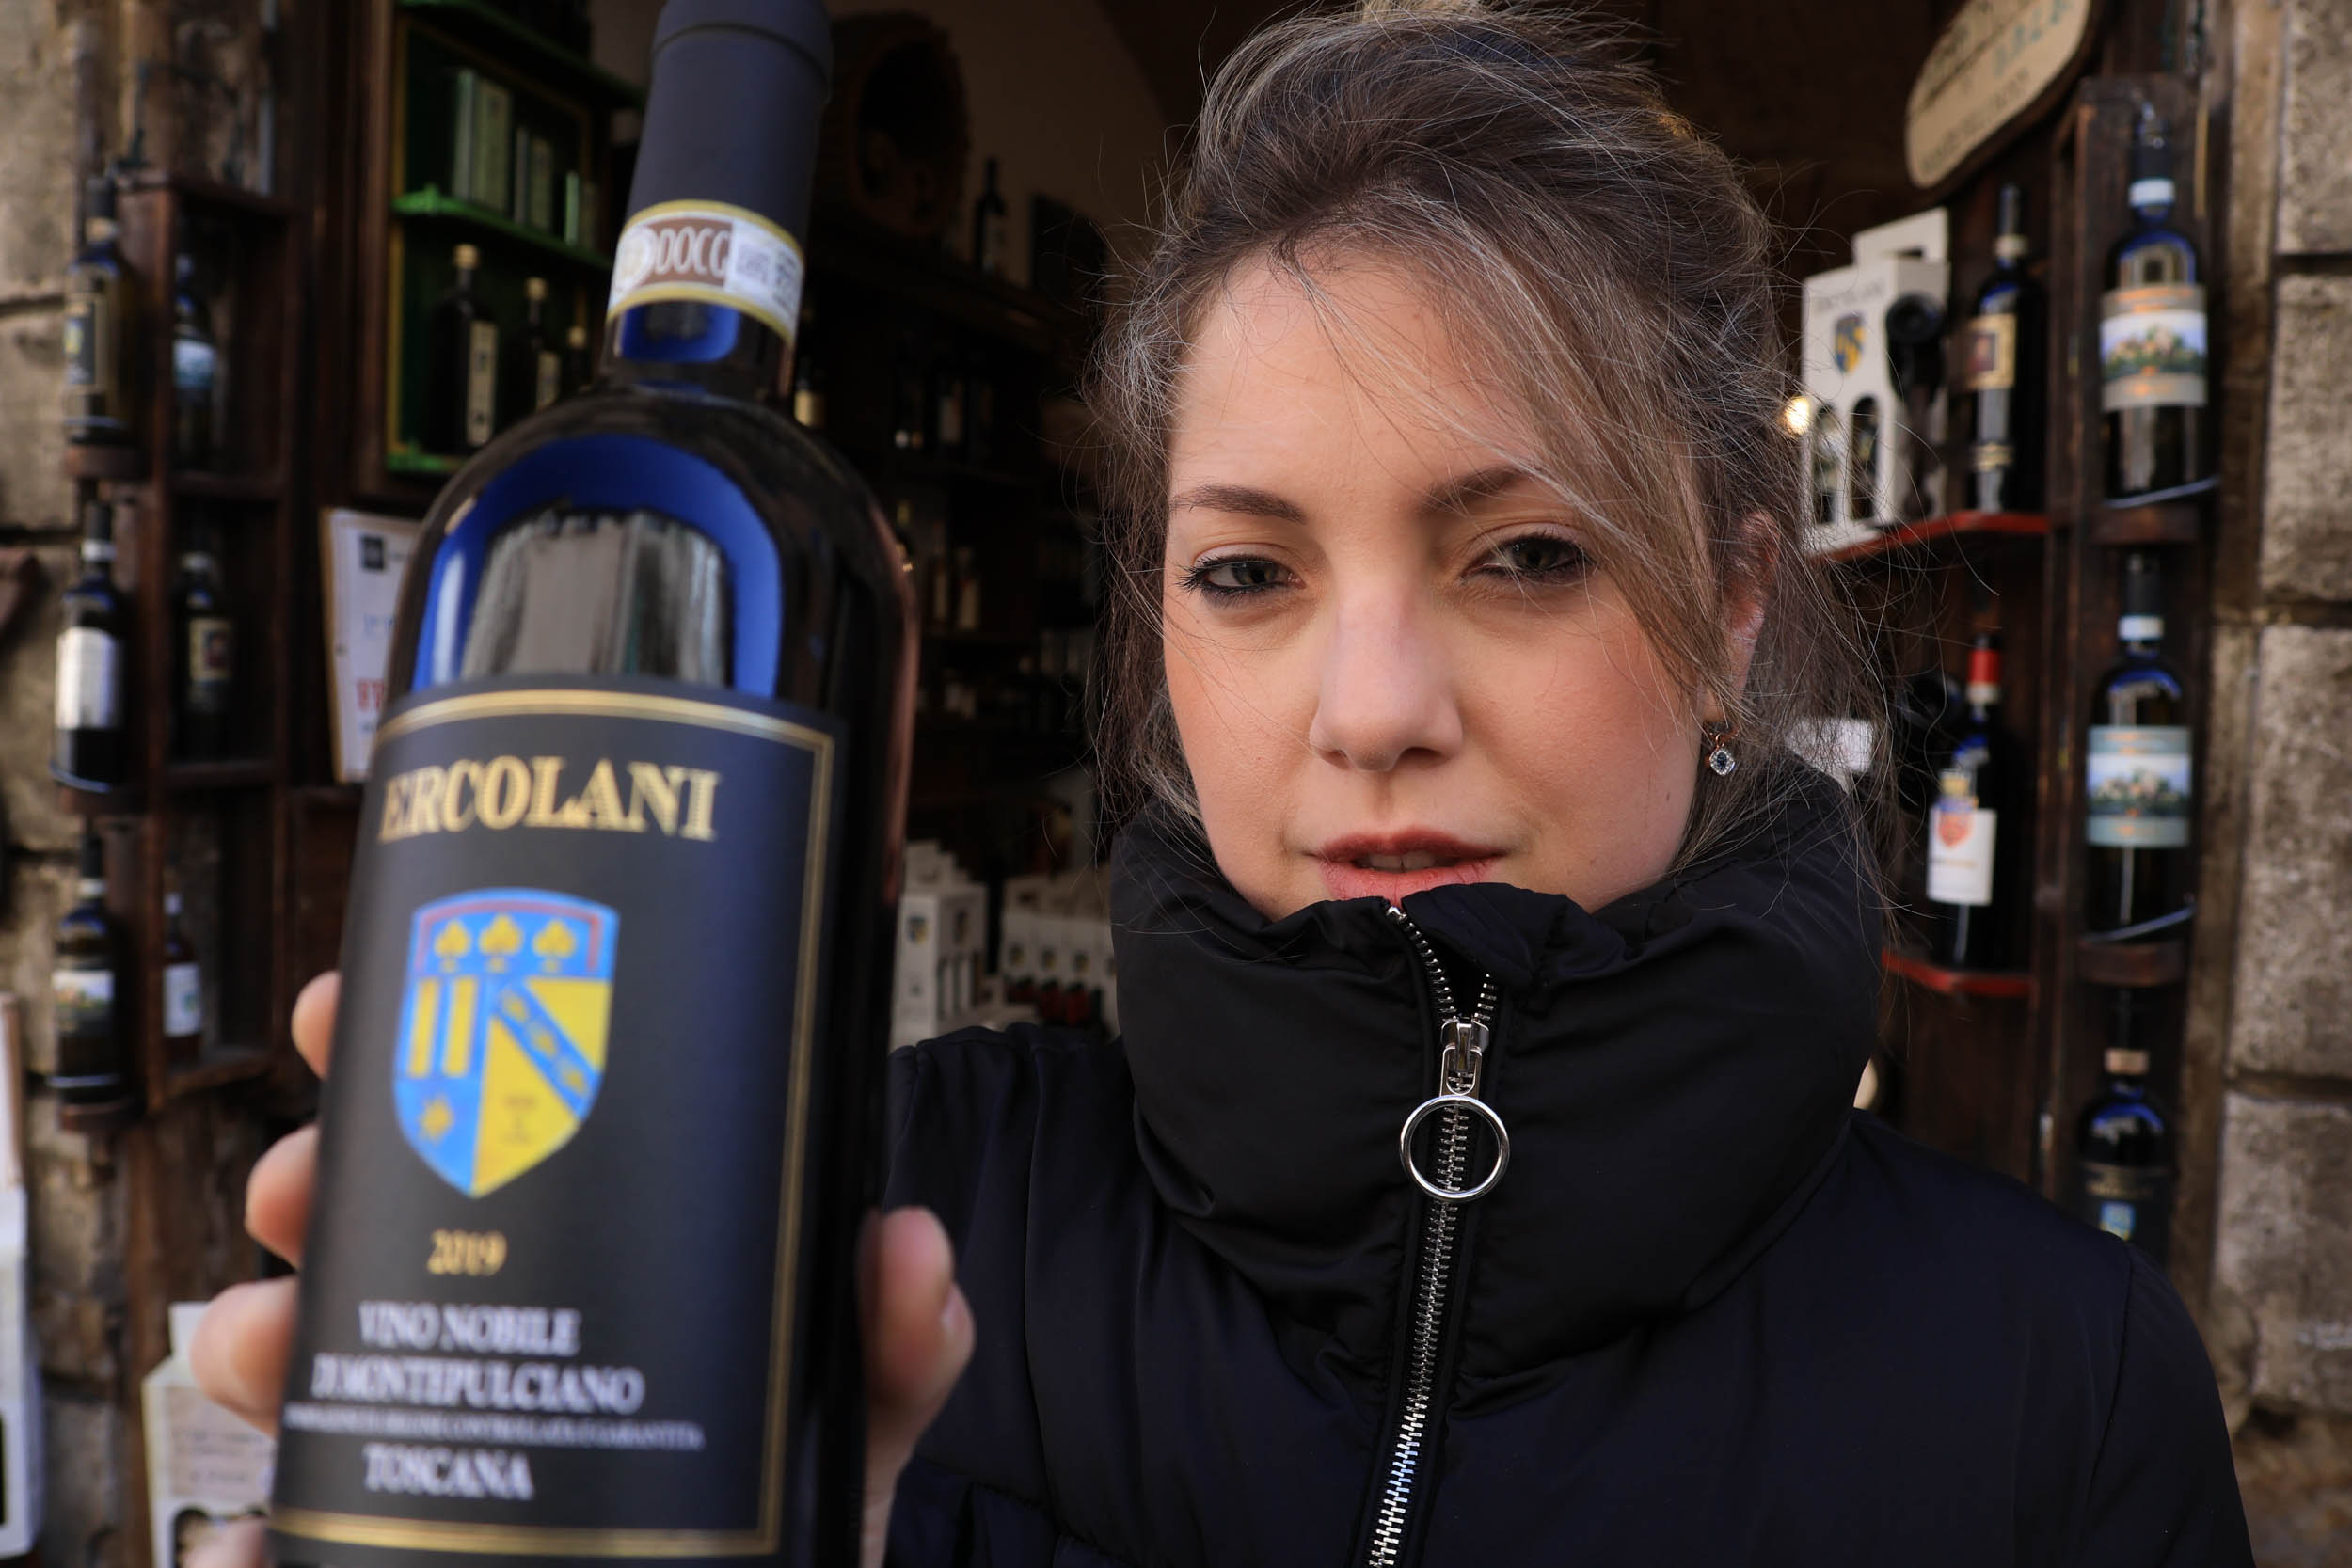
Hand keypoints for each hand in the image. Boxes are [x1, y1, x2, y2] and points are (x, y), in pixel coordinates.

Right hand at [189, 971, 972, 1567]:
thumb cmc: (792, 1501)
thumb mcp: (850, 1412)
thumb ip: (896, 1340)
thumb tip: (908, 1248)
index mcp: (585, 1261)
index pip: (481, 1134)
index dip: (406, 1057)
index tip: (354, 1007)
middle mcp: (496, 1330)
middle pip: (363, 1235)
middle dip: (308, 1183)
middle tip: (301, 1175)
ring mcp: (439, 1434)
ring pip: (299, 1368)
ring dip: (258, 1338)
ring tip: (267, 1335)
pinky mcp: (399, 1548)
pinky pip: (290, 1541)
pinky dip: (252, 1548)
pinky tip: (257, 1546)